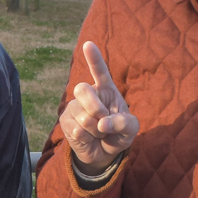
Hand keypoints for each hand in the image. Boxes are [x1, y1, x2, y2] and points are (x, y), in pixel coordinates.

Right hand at [58, 41, 138, 171]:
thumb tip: (103, 123)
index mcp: (106, 89)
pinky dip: (88, 138)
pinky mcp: (65, 121)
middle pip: (82, 89)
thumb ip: (124, 123)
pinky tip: (89, 138)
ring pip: (82, 116)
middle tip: (103, 120)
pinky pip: (77, 130)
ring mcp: (74, 106)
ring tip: (98, 132)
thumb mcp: (131, 129)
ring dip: (95, 130)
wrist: (104, 152)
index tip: (88, 44)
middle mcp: (88, 94)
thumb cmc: (119, 134)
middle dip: (95, 108)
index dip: (94, 58)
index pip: (100, 71)